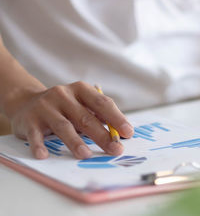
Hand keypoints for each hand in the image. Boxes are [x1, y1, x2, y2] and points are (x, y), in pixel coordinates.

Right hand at [5, 81, 133, 158]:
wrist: (25, 101)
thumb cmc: (64, 107)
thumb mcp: (82, 105)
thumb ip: (99, 116)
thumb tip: (121, 133)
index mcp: (81, 90)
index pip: (102, 103)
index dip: (116, 118)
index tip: (128, 133)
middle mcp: (63, 95)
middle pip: (85, 117)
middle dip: (102, 135)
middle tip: (115, 149)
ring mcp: (45, 107)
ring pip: (63, 126)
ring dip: (75, 142)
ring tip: (86, 155)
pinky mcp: (29, 120)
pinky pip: (35, 135)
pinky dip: (39, 145)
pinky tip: (44, 155)